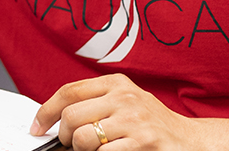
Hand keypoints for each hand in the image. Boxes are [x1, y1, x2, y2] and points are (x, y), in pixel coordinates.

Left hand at [29, 74, 198, 149]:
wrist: (190, 140)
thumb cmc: (151, 123)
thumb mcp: (125, 101)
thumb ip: (95, 102)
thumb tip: (55, 117)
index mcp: (116, 83)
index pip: (68, 92)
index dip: (46, 111)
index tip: (38, 126)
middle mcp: (124, 97)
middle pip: (70, 116)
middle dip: (64, 136)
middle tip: (71, 144)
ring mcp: (134, 119)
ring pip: (82, 137)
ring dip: (83, 150)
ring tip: (96, 149)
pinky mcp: (141, 142)